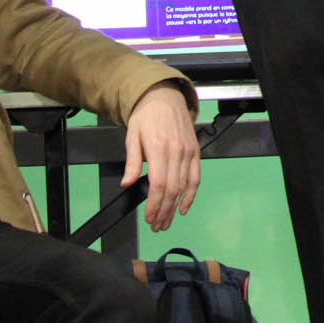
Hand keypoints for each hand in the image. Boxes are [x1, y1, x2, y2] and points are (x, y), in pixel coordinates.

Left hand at [122, 83, 201, 231]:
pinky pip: (195, 178)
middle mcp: (176, 151)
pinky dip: (191, 195)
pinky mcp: (195, 152)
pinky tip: (184, 207)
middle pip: (172, 189)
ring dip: (175, 207)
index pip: (158, 184)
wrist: (164, 97)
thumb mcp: (132, 136)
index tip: (149, 217)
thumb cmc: (147, 116)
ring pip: (184, 187)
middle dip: (164, 211)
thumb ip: (132, 162)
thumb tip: (127, 183)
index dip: (154, 204)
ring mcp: (188, 152)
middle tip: (157, 225)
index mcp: (158, 147)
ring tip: (166, 221)